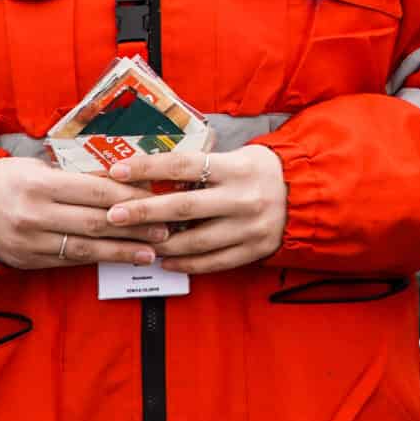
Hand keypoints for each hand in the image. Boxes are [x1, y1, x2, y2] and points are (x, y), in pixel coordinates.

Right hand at [0, 155, 169, 270]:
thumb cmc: (7, 179)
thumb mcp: (38, 168)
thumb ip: (75, 176)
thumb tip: (121, 180)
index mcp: (40, 184)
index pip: (95, 191)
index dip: (129, 196)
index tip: (155, 199)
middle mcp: (35, 214)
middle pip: (96, 222)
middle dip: (134, 227)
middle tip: (165, 229)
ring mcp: (32, 241)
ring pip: (86, 247)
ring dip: (122, 251)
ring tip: (150, 252)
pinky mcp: (29, 260)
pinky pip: (70, 260)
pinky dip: (97, 259)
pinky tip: (118, 258)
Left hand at [103, 145, 288, 274]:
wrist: (306, 194)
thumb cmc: (261, 171)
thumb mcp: (237, 156)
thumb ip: (201, 167)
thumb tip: (151, 173)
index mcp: (235, 168)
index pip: (182, 166)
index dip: (147, 168)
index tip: (117, 170)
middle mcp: (242, 197)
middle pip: (183, 206)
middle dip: (143, 211)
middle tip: (113, 215)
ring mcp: (249, 227)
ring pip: (195, 241)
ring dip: (160, 244)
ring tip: (134, 242)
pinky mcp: (254, 249)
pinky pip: (214, 262)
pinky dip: (186, 264)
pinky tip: (165, 261)